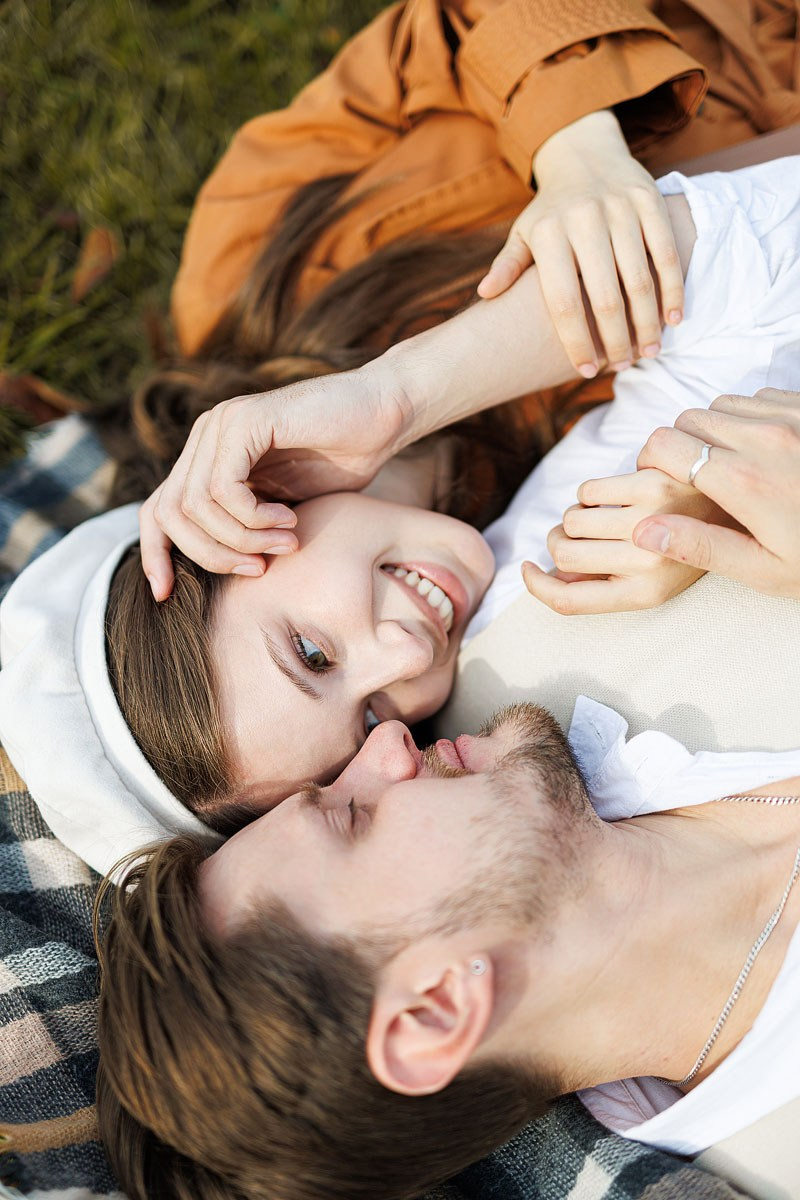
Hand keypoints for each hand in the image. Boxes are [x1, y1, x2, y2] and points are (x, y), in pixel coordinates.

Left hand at [140, 368, 408, 598]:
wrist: (384, 413)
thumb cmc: (344, 461)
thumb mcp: (283, 510)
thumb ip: (246, 530)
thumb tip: (216, 572)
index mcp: (208, 457)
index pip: (158, 510)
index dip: (155, 554)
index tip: (165, 594)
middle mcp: (206, 437)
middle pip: (169, 513)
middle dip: (209, 555)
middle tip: (258, 569)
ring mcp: (221, 424)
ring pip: (195, 506)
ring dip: (242, 539)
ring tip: (286, 543)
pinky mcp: (244, 421)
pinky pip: (223, 489)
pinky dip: (253, 518)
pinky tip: (288, 520)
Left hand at [477, 110, 683, 377]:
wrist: (584, 153)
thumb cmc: (551, 210)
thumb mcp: (524, 232)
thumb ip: (508, 265)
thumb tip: (485, 295)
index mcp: (549, 234)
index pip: (563, 302)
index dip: (576, 341)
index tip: (585, 370)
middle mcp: (584, 220)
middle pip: (605, 298)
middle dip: (615, 340)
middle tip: (621, 367)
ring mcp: (620, 209)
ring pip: (640, 280)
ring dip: (647, 323)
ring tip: (648, 353)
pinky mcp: (649, 201)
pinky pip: (666, 254)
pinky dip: (672, 290)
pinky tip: (673, 320)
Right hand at [521, 467, 724, 614]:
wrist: (767, 505)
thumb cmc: (711, 544)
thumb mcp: (670, 586)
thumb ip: (614, 587)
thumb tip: (557, 577)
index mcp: (648, 593)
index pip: (568, 601)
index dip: (537, 587)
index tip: (528, 569)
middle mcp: (646, 561)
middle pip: (563, 553)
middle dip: (561, 542)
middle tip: (579, 536)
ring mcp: (649, 519)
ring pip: (572, 518)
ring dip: (578, 516)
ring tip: (606, 515)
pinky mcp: (652, 482)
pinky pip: (589, 490)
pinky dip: (593, 492)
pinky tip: (621, 492)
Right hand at [633, 389, 799, 598]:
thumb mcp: (765, 570)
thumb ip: (700, 547)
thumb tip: (643, 531)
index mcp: (743, 481)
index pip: (665, 444)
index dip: (650, 462)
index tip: (657, 481)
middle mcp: (764, 439)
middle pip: (687, 420)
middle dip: (678, 447)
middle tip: (691, 480)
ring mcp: (790, 418)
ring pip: (721, 405)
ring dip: (713, 431)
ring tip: (727, 467)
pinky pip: (758, 398)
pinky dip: (748, 420)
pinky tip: (761, 453)